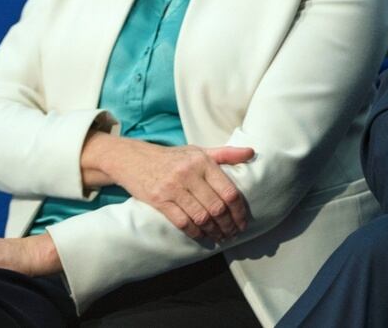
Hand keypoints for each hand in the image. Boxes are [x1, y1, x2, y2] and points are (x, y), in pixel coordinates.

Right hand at [88, 134, 253, 242]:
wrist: (135, 159)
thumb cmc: (173, 157)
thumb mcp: (199, 151)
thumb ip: (226, 154)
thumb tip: (252, 153)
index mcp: (203, 162)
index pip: (228, 191)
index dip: (239, 211)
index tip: (243, 222)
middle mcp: (189, 174)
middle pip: (216, 207)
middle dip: (228, 225)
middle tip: (233, 233)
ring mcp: (173, 188)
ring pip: (201, 217)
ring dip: (214, 231)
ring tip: (221, 237)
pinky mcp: (159, 200)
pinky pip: (182, 222)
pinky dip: (195, 233)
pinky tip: (202, 236)